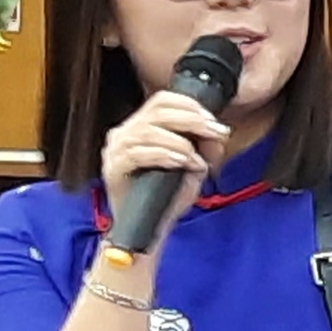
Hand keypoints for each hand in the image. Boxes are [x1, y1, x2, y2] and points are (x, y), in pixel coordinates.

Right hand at [95, 86, 229, 249]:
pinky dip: (164, 155)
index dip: (191, 106)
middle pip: (157, 111)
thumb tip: (218, 133)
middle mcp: (124, 134)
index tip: (215, 122)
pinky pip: (137, 153)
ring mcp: (115, 151)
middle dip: (192, 120)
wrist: (148, 230)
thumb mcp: (193, 167)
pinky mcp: (113, 169)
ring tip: (196, 158)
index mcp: (140, 127)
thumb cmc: (167, 198)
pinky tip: (181, 162)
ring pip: (148, 131)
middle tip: (215, 133)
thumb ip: (205, 148)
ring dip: (180, 142)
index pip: (162, 101)